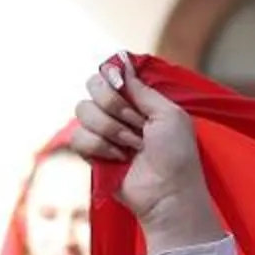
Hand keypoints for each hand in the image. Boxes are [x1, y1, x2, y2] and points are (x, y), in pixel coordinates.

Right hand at [72, 58, 224, 251]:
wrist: (168, 192)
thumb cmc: (176, 154)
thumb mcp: (169, 113)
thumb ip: (142, 89)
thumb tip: (121, 63)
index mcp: (138, 99)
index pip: (110, 73)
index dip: (113, 78)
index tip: (122, 84)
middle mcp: (117, 112)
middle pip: (92, 85)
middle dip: (113, 103)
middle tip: (136, 122)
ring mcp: (102, 132)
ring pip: (83, 111)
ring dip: (110, 128)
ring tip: (132, 145)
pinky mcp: (91, 153)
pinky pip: (78, 137)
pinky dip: (99, 146)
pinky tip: (118, 157)